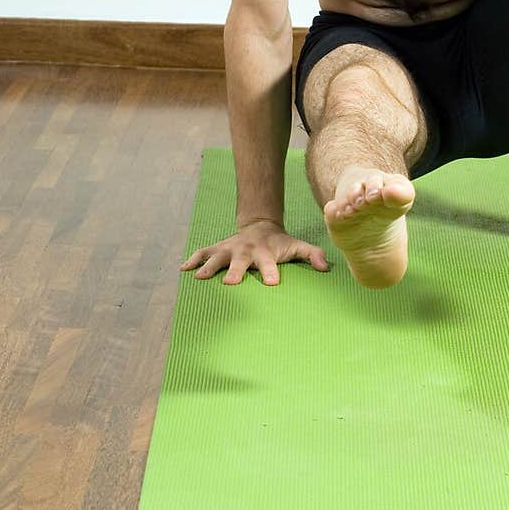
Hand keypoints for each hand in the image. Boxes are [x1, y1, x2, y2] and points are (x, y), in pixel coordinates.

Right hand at [179, 218, 328, 285]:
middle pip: (240, 261)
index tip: (271, 282)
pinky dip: (192, 260)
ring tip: (199, 277)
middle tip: (231, 283)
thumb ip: (311, 254)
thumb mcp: (296, 246)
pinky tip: (182, 269)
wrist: (260, 226)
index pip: (269, 263)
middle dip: (235, 271)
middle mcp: (245, 251)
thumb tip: (325, 266)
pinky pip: (202, 253)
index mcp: (265, 252)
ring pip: (217, 257)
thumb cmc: (279, 243)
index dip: (270, 271)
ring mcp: (229, 249)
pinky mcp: (217, 248)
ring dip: (208, 266)